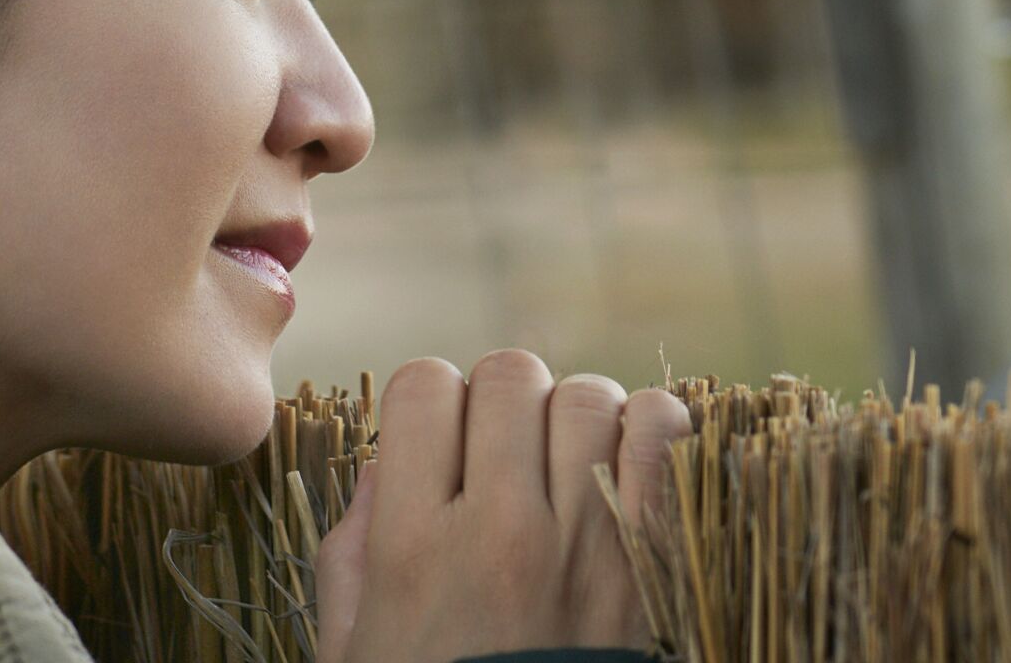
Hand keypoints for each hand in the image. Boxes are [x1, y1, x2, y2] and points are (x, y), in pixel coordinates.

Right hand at [314, 349, 692, 662]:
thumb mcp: (356, 650)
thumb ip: (350, 553)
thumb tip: (379, 465)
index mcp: (414, 544)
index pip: (423, 387)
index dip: (430, 406)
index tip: (439, 444)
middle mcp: (500, 528)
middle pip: (507, 375)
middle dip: (502, 404)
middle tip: (505, 453)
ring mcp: (585, 541)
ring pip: (586, 394)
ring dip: (575, 416)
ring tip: (569, 460)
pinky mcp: (654, 557)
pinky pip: (660, 435)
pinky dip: (649, 429)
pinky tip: (627, 462)